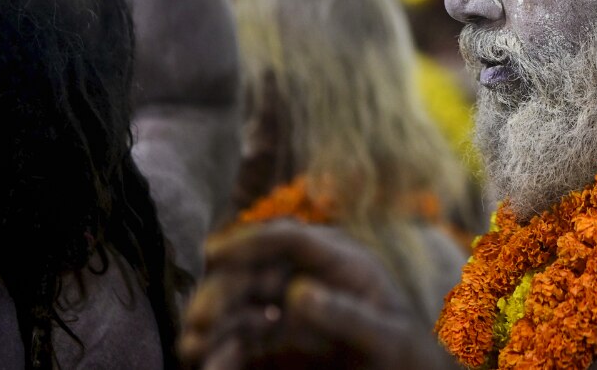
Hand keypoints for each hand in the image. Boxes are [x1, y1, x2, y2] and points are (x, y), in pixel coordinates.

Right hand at [181, 222, 451, 369]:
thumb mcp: (384, 336)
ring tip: (193, 348)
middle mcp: (307, 275)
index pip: (288, 238)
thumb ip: (346, 314)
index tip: (213, 253)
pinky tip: (211, 364)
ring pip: (240, 304)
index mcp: (339, 259)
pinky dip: (223, 349)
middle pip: (254, 271)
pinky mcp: (278, 336)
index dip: (249, 240)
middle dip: (222, 292)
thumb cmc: (404, 353)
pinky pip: (243, 337)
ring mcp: (289, 305)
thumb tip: (297, 293)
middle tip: (200, 321)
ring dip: (213, 323)